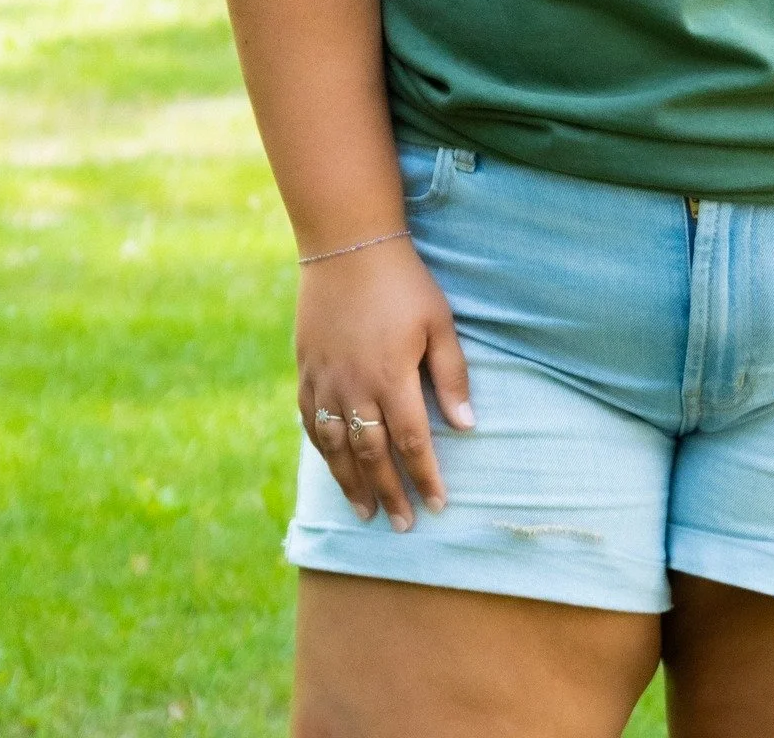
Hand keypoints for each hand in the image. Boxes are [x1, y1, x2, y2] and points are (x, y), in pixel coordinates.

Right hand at [295, 236, 475, 531]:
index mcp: (391, 378)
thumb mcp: (439, 322)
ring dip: (351, 483)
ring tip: (366, 512)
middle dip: (389, 493)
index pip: (412, 443)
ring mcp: (324, 381)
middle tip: (401, 526)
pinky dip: (323, 450)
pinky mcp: (306, 370)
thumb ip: (451, 376)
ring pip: (336, 448)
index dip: (425, 477)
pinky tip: (332, 466)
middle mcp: (353, 388)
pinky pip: (310, 423)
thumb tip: (467, 426)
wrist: (347, 246)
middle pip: (372, 456)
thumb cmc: (403, 282)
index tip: (438, 506)